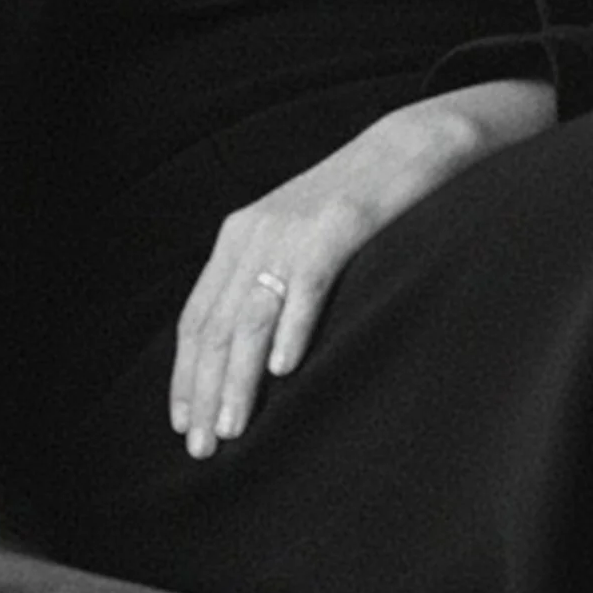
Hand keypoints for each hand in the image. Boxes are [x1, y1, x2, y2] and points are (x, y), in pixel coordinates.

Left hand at [170, 78, 553, 458]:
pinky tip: (285, 369)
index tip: (182, 423)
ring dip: (239, 377)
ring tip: (232, 426)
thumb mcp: (296, 236)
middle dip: (205, 391)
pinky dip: (293, 328)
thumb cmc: (356, 204)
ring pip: (254, 315)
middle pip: (218, 325)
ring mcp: (296, 228)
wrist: (410, 145)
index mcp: (239, 237)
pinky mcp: (340, 225)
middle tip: (201, 447)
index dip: (186, 373)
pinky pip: (308, 283)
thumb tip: (247, 352)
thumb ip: (267, 280)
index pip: (198, 316)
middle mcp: (256, 233)